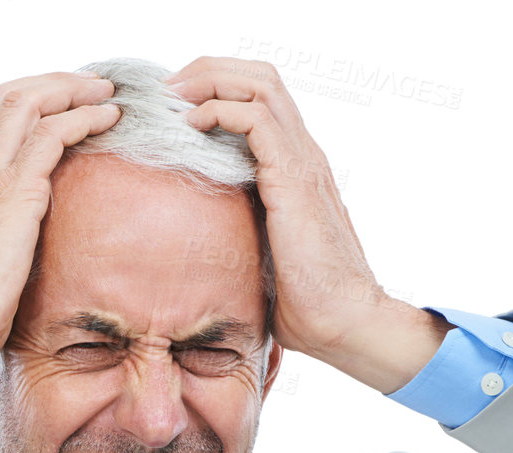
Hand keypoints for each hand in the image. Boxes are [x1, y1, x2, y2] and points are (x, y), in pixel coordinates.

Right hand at [0, 71, 121, 392]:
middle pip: (3, 97)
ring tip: (104, 92)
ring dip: (70, 90)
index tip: (49, 108)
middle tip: (86, 86)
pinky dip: (83, 117)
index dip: (16, 106)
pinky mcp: (15, 191)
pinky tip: (108, 117)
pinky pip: (51, 134)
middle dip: (48, 84)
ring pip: (27, 102)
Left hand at [163, 58, 444, 392]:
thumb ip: (240, 233)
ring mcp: (303, 161)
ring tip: (173, 99)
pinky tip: (191, 126)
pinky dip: (219, 109)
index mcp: (296, 166)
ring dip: (210, 81)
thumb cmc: (307, 302)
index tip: (174, 107)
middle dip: (208, 71)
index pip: (262, 99)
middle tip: (167, 91)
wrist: (344, 321)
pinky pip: (256, 118)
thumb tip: (198, 245)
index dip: (217, 88)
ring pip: (260, 84)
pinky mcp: (295, 177)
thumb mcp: (262, 255)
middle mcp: (304, 153)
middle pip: (260, 77)